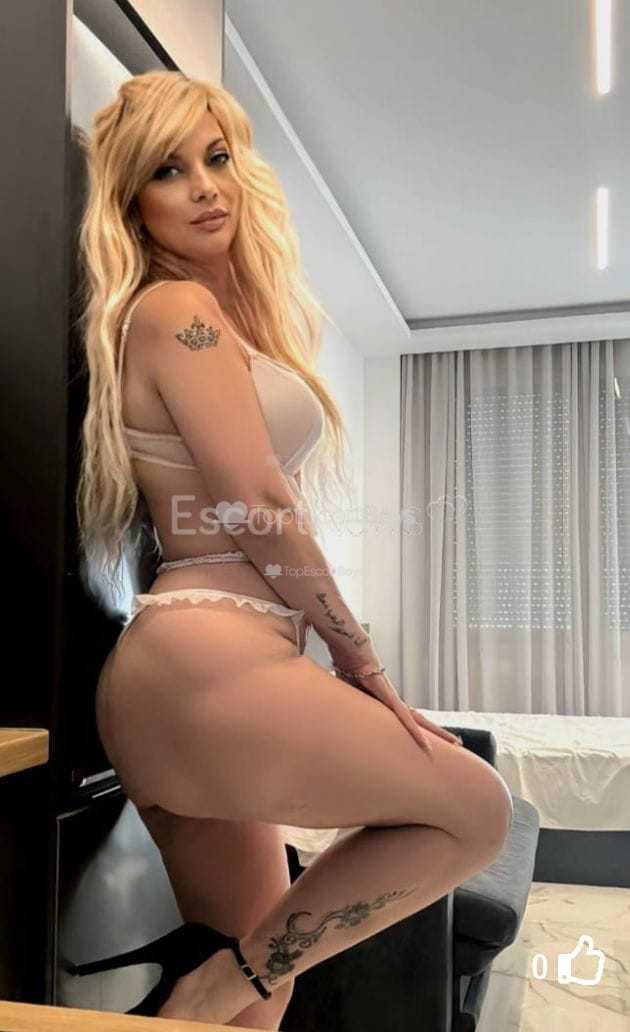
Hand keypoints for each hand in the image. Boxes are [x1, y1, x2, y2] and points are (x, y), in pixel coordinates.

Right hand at [333, 666, 462, 755]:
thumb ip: (354, 707)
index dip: (419, 730)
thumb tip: (347, 717)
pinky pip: (405, 718)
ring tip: (455, 742)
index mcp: (387, 703)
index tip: (430, 740)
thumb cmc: (350, 671)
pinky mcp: (390, 698)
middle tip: (457, 743)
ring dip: (437, 732)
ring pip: (419, 721)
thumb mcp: (351, 696)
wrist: (352, 652)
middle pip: (421, 721)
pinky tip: (425, 743)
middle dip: (438, 733)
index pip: (408, 720)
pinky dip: (414, 731)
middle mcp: (395, 702)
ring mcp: (394, 700)